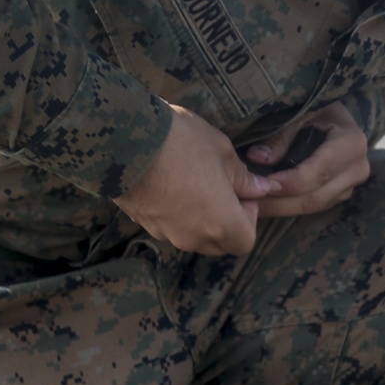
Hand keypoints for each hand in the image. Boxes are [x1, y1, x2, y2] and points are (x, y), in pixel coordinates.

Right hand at [113, 105, 275, 254]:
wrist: (122, 140)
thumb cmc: (181, 142)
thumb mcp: (221, 151)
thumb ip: (243, 177)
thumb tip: (262, 189)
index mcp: (220, 223)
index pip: (246, 242)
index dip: (250, 219)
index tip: (241, 192)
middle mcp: (193, 237)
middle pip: (220, 244)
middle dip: (227, 222)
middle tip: (221, 188)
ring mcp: (166, 234)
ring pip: (194, 238)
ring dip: (201, 220)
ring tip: (194, 183)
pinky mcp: (144, 224)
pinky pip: (171, 228)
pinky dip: (177, 215)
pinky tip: (171, 184)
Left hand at [244, 102, 369, 218]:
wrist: (331, 114)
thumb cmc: (314, 108)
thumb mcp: (300, 112)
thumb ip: (280, 135)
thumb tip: (257, 158)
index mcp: (351, 143)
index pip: (320, 171)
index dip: (290, 182)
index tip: (262, 185)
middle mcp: (357, 168)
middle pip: (314, 197)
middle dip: (278, 202)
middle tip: (246, 202)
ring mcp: (349, 185)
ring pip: (311, 207)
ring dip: (278, 207)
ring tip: (249, 203)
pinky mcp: (337, 195)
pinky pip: (310, 207)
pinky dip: (285, 206)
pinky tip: (262, 201)